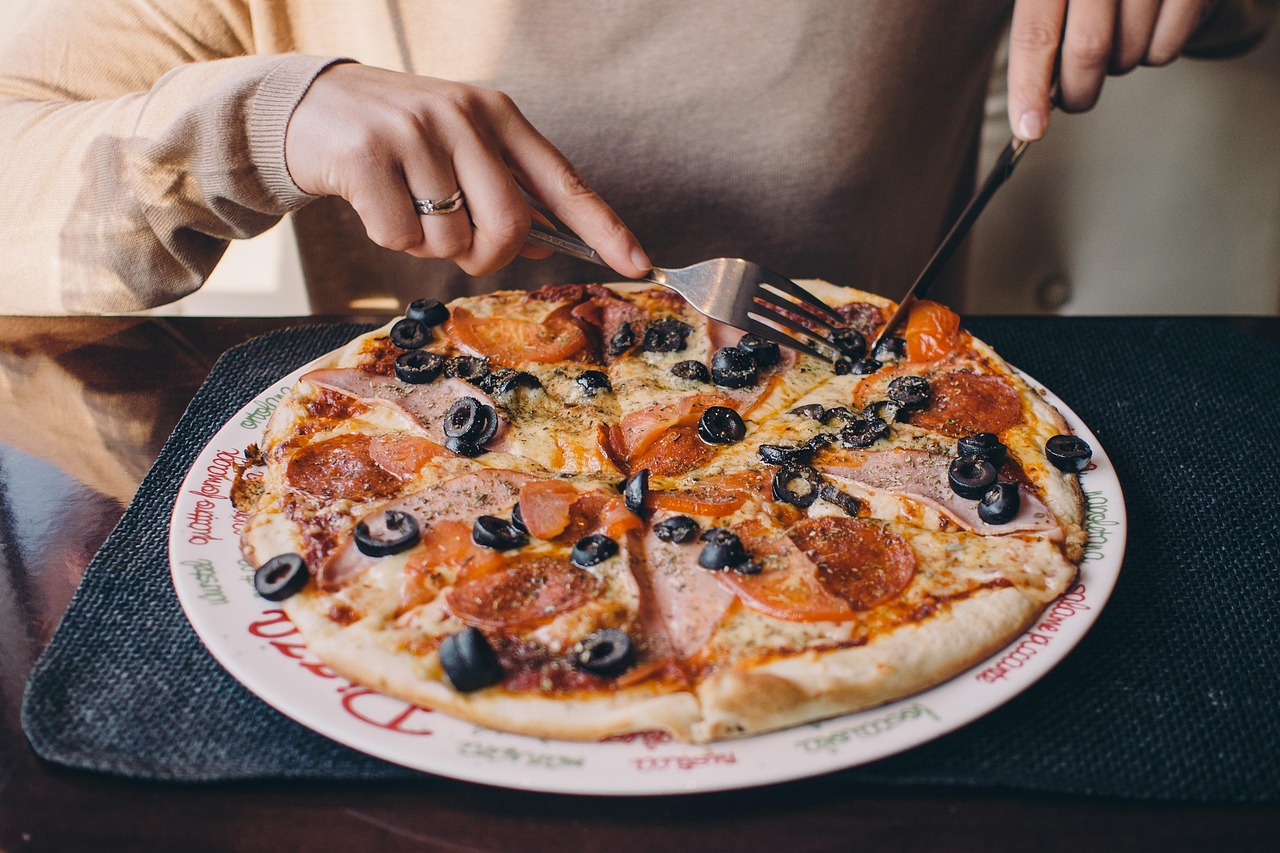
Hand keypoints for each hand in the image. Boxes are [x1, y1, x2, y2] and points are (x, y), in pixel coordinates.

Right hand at [284, 63, 650, 276]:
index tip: (639, 263)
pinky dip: (389, 238)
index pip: (563, 181)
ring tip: (404, 202)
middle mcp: (463, 116)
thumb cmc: (396, 137)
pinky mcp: (367, 154)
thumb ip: (502, 190)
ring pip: (450, 240)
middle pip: (511, 227)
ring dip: (428, 245)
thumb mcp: (457, 147)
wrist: (306, 106)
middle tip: (460, 245)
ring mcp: (414, 132)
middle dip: (487, 255)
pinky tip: (374, 202)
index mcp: (497, 115)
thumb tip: (542, 246)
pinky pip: (400, 238)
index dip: (604, 228)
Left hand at [1007, 0, 1209, 139]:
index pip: (1036, 34)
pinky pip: (1166, 48)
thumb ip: (1041, 30)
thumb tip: (1037, 93)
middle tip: (1075, 96)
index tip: (1029, 128)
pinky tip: (1149, 25)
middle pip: (1087, 50)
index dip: (1029, 86)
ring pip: (1128, 53)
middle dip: (1077, 90)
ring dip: (1117, 63)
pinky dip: (1153, 51)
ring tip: (1118, 34)